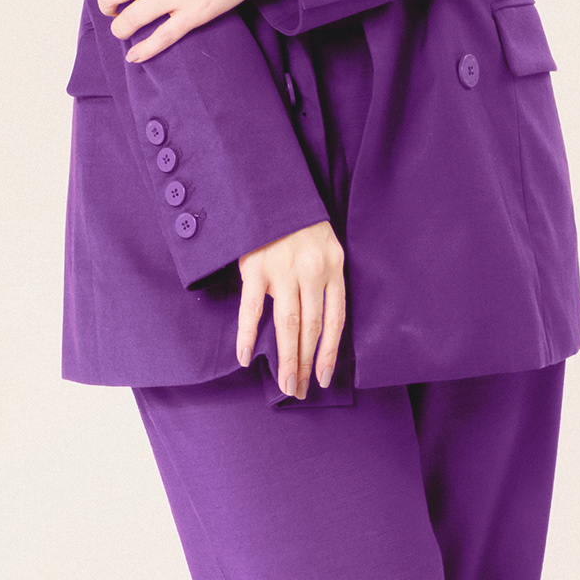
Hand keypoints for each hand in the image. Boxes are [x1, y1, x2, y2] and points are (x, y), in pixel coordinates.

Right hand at [237, 222, 345, 397]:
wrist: (271, 190)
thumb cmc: (298, 222)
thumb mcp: (325, 245)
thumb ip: (323, 277)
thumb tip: (316, 323)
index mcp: (333, 267)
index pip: (335, 319)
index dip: (329, 352)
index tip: (323, 378)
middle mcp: (312, 271)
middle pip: (312, 327)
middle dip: (305, 363)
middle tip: (298, 390)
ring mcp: (283, 270)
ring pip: (288, 324)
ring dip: (286, 357)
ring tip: (284, 384)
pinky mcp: (255, 268)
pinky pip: (252, 309)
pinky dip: (247, 335)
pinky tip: (244, 357)